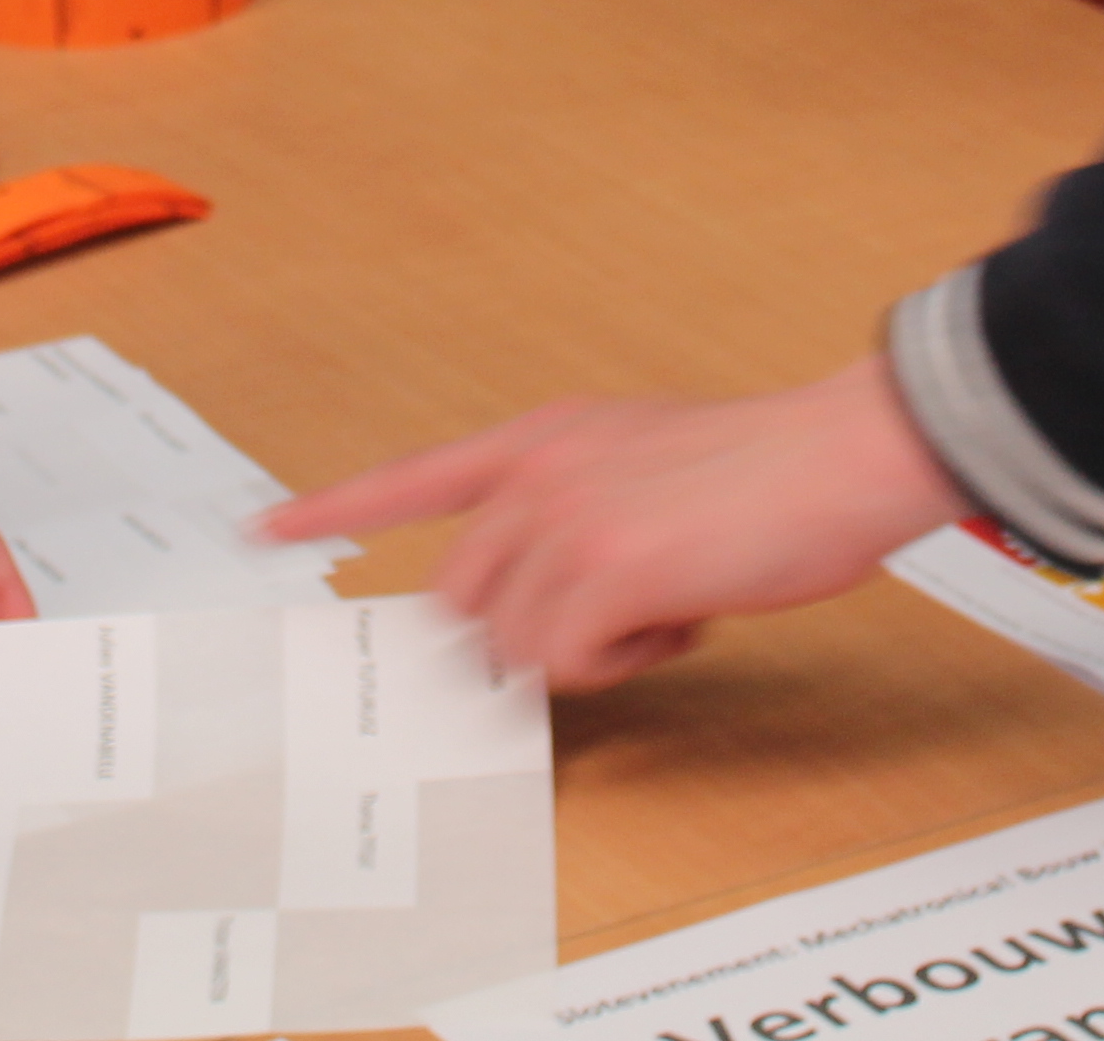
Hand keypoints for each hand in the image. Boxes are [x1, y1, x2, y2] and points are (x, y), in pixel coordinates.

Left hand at [260, 358, 967, 691]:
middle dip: (523, 637)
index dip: (332, 511)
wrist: (838, 453)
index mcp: (540, 438)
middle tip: (612, 622)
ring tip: (666, 601)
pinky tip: (682, 612)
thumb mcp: (641, 464)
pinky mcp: (603, 572)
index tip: (264, 531)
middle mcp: (534, 473)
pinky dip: (629, 660)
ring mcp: (563, 521)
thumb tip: (544, 606)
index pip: (409, 478)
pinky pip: (572, 664)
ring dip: (589, 652)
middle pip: (463, 603)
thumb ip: (576, 512)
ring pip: (516, 645)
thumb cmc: (766, 468)